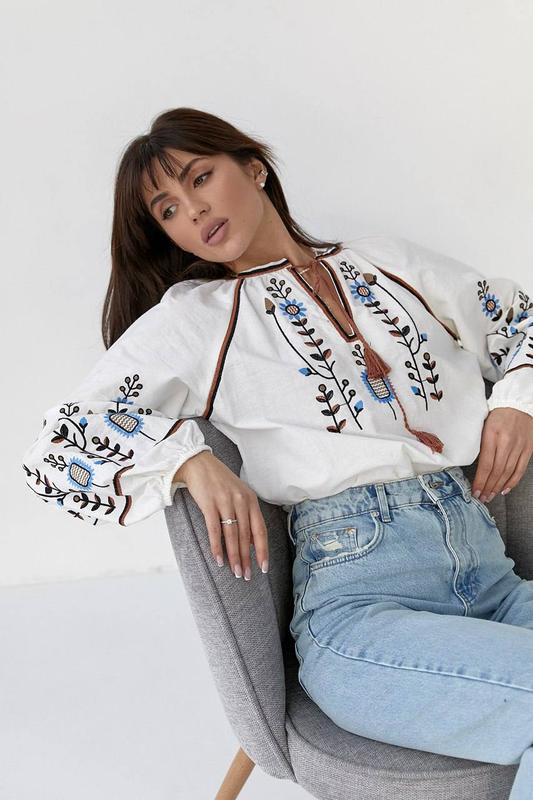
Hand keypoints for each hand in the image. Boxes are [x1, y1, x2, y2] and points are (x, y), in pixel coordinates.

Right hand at [173, 451, 268, 580]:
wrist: (198, 463)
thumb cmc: (219, 481)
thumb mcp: (238, 494)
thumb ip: (247, 514)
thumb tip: (252, 542)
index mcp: (251, 500)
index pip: (260, 530)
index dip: (262, 550)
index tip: (263, 568)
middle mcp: (241, 500)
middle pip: (246, 536)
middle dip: (247, 558)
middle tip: (245, 576)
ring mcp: (225, 501)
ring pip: (232, 535)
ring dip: (234, 556)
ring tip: (234, 571)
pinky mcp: (209, 503)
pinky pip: (215, 529)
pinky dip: (217, 546)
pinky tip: (218, 559)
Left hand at [472, 407, 532, 502]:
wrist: (518, 404)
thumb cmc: (497, 415)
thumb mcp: (483, 426)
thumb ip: (480, 444)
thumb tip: (474, 466)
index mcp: (492, 435)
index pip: (486, 464)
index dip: (480, 480)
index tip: (475, 491)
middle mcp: (506, 442)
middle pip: (497, 471)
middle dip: (488, 487)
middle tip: (481, 498)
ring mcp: (519, 446)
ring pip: (508, 472)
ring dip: (498, 487)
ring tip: (490, 496)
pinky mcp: (528, 449)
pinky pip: (520, 469)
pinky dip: (512, 481)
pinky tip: (504, 489)